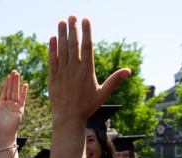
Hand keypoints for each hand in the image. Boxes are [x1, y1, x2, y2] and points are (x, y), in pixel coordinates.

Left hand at [0, 70, 28, 144]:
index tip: (8, 76)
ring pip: (16, 92)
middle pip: (11, 89)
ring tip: (17, 74)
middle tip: (14, 71)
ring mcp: (15, 106)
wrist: (2, 134)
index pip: (5, 91)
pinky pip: (22, 99)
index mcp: (2, 103)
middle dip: (12, 80)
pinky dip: (24, 92)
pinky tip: (25, 85)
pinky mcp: (20, 110)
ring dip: (17, 83)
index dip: (6, 83)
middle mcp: (9, 104)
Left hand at [48, 16, 131, 157]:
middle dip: (73, 29)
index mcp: (87, 71)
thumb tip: (129, 71)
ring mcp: (62, 73)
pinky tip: (53, 38)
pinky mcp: (52, 77)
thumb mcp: (103, 93)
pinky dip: (52, 48)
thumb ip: (115, 80)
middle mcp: (74, 69)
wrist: (68, 119)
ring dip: (62, 34)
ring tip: (62, 21)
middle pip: (73, 44)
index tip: (86, 20)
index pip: (87, 47)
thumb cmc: (87, 107)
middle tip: (73, 15)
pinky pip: (52, 60)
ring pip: (62, 49)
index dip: (86, 32)